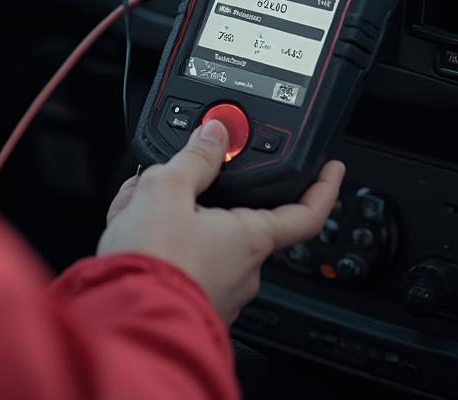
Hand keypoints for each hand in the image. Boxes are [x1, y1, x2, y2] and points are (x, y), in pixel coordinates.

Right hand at [98, 119, 344, 323]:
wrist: (126, 323)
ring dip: (174, 216)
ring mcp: (220, 291)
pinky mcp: (192, 302)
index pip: (306, 213)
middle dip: (205, 192)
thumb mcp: (167, 188)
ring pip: (205, 238)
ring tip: (136, 206)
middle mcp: (244, 270)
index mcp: (250, 238)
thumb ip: (195, 158)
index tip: (331, 170)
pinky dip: (162, 243)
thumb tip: (216, 134)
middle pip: (238, 217)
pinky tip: (131, 233)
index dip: (322, 187)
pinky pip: (185, 262)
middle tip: (174, 176)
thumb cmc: (152, 263)